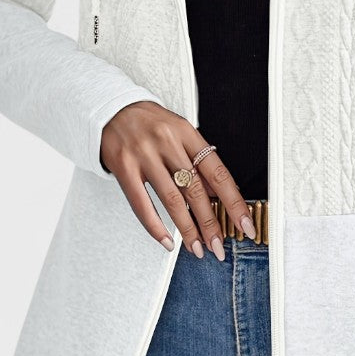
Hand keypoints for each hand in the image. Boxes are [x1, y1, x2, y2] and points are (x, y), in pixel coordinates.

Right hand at [100, 101, 255, 258]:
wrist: (110, 107)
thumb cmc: (149, 122)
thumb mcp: (180, 133)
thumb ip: (198, 161)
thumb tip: (219, 194)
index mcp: (187, 133)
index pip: (218, 173)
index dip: (234, 202)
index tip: (245, 224)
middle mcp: (167, 142)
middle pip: (196, 190)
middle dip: (211, 224)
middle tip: (219, 246)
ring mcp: (144, 155)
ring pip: (172, 200)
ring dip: (187, 230)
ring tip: (197, 248)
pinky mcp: (123, 167)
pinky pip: (141, 203)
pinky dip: (155, 226)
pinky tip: (167, 241)